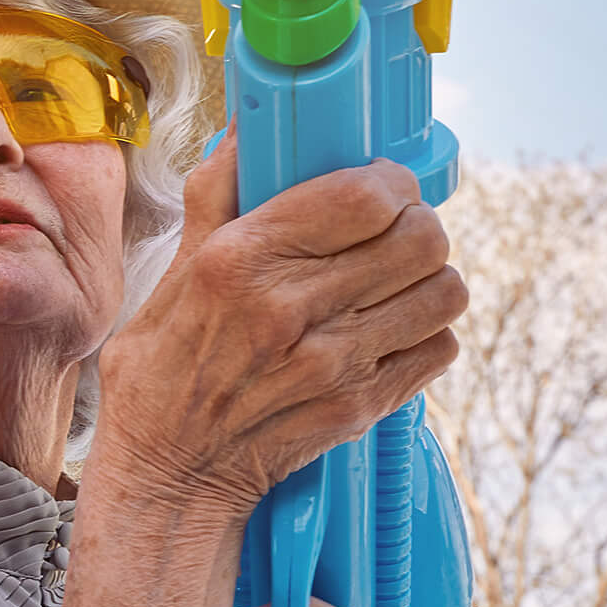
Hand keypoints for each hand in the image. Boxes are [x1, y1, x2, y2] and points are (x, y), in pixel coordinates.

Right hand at [87, 137, 464, 529]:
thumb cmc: (162, 371)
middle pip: (421, 237)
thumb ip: (217, 197)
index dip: (388, 182)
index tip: (376, 189)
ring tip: (393, 284)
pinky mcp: (361, 406)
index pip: (365, 195)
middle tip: (390, 234)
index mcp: (239, 263)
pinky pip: (440, 347)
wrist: (168, 478)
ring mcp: (332, 364)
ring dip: (428, 280)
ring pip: (444, 290)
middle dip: (416, 225)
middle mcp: (290, 310)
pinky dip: (425, 334)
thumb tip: (243, 129)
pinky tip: (387, 333)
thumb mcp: (171, 275)